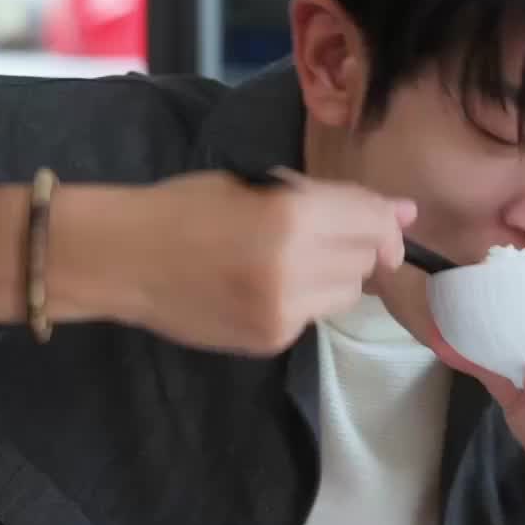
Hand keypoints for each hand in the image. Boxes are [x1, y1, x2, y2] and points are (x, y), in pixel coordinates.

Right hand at [124, 171, 417, 352]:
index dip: (385, 221)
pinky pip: (313, 316)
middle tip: (318, 234)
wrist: (122, 259)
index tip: (388, 222)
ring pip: (346, 294)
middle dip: (356, 246)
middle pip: (364, 261)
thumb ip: (331, 200)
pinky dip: (302, 299)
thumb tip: (403, 212)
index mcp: (291, 216)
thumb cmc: (186, 207)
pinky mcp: (270, 339)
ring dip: (333, 275)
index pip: (371, 222)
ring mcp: (283, 311)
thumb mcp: (258, 185)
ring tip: (287, 260)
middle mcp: (294, 268)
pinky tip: (262, 285)